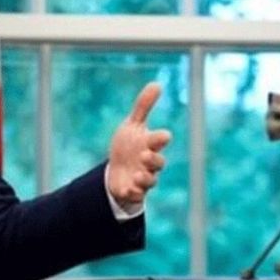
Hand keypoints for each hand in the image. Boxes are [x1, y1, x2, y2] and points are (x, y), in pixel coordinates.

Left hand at [107, 83, 171, 206]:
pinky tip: (128, 189)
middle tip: (144, 155)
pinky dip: (133, 193)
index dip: (161, 138)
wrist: (117, 169)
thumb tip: (157, 84)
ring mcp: (143, 178)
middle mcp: (149, 162)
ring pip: (150, 181)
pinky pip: (137, 195)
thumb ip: (144, 106)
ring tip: (136, 175)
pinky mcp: (134, 191)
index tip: (162, 136)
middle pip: (158, 162)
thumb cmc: (129, 145)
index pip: (159, 140)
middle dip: (153, 159)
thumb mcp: (133, 125)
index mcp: (150, 144)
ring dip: (144, 178)